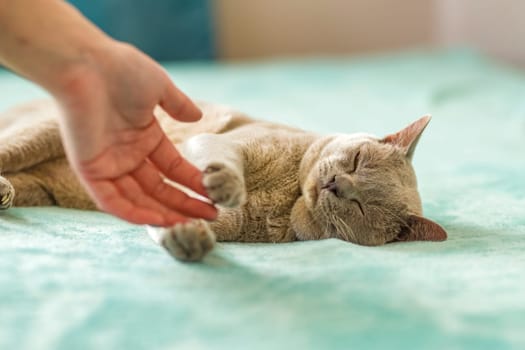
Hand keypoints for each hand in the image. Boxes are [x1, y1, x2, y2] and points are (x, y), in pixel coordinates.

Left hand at [55, 42, 216, 225]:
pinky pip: (113, 201)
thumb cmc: (122, 69)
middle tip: (210, 217)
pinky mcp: (90, 171)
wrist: (86, 65)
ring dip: (163, 214)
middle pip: (159, 189)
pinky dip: (134, 213)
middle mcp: (128, 154)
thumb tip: (197, 116)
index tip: (213, 196)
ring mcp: (109, 164)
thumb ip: (178, 104)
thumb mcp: (160, 87)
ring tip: (190, 225)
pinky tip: (159, 221)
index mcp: (144, 136)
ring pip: (138, 199)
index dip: (193, 183)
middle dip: (184, 204)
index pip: (172, 168)